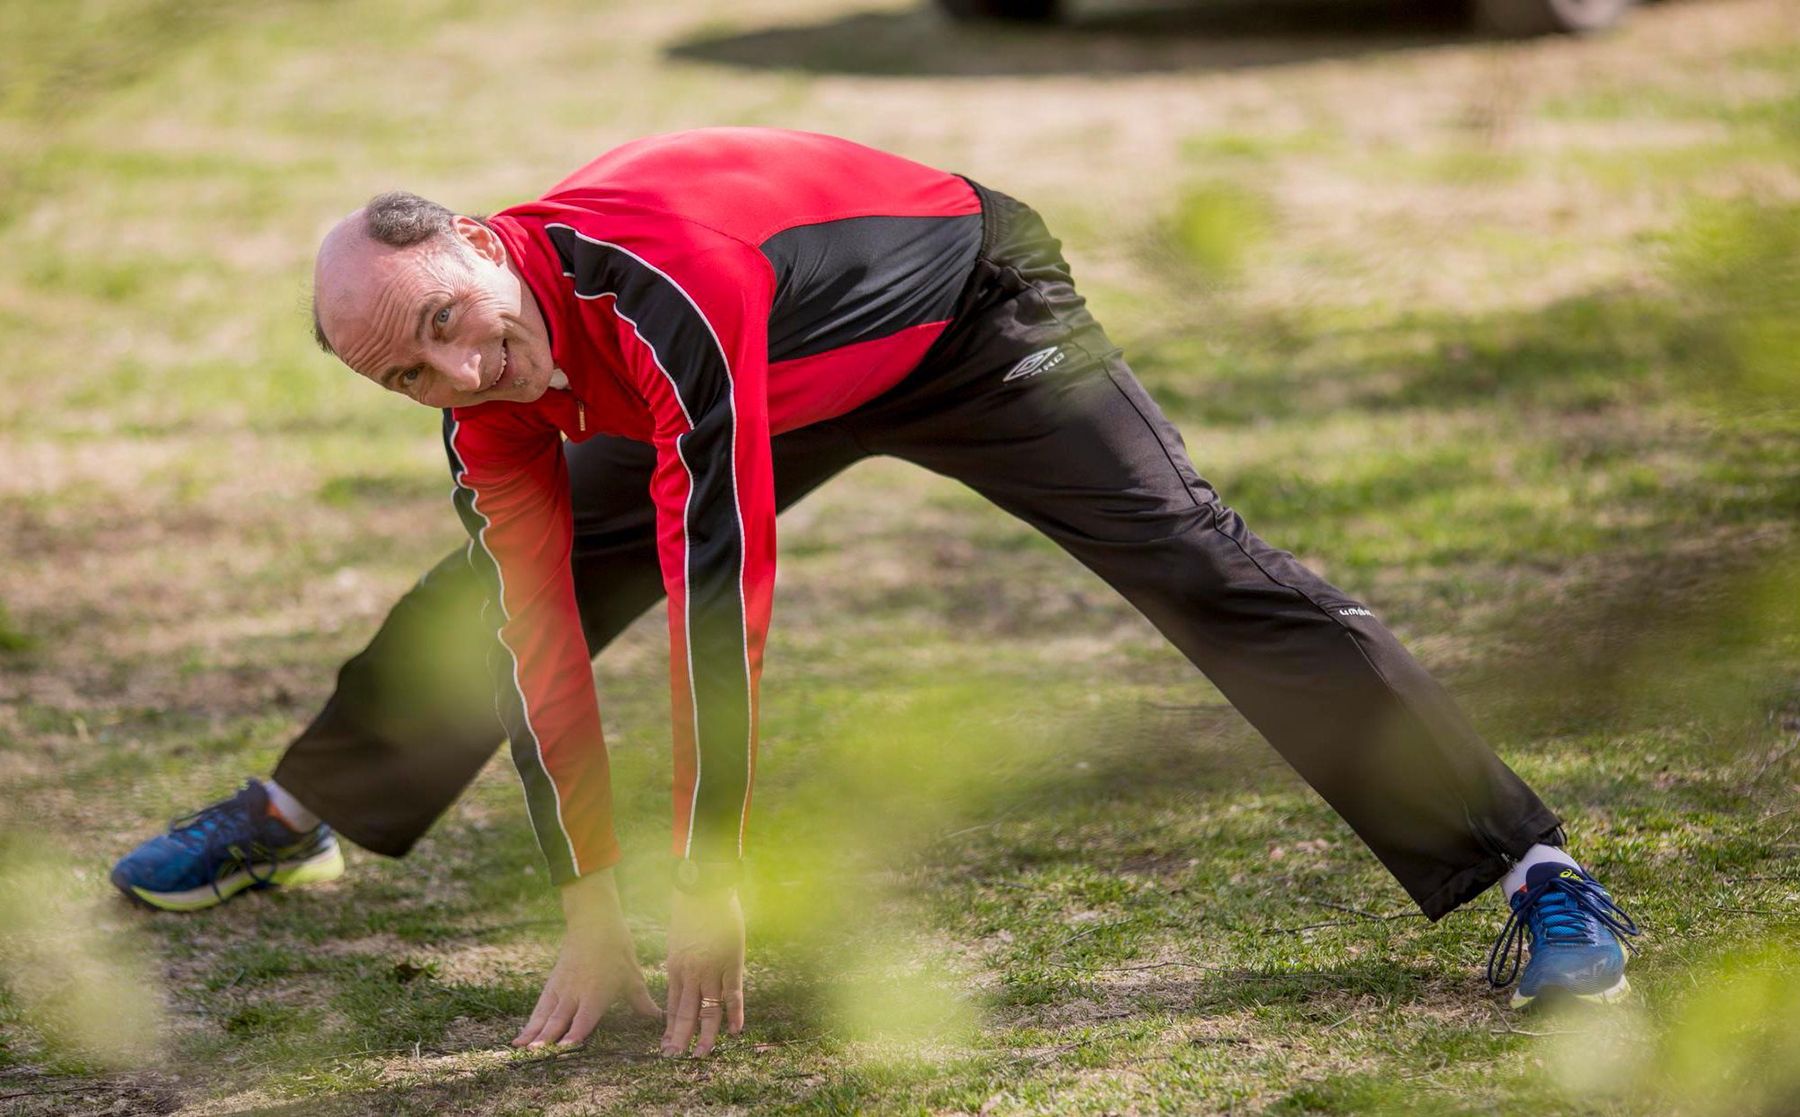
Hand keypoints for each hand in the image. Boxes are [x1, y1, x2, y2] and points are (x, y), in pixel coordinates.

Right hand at [513, 868, 661, 1048]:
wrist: (594, 922)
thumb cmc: (616, 949)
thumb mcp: (632, 976)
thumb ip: (641, 1002)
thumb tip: (658, 1018)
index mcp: (596, 993)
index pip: (584, 1018)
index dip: (574, 1034)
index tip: (564, 1048)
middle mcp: (575, 993)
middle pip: (559, 1019)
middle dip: (548, 1037)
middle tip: (536, 1054)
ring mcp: (561, 988)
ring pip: (545, 1014)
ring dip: (534, 1033)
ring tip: (522, 1049)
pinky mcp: (552, 984)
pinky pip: (540, 1007)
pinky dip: (530, 1023)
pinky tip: (521, 1038)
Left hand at [661, 886, 745, 1056]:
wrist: (704, 888)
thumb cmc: (691, 910)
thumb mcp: (678, 940)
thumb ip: (682, 961)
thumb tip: (684, 975)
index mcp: (676, 968)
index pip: (673, 1006)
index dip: (671, 1028)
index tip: (667, 1046)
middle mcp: (691, 974)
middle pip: (686, 1013)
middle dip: (680, 1039)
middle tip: (676, 1058)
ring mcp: (712, 970)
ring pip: (708, 1010)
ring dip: (705, 1035)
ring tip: (702, 1055)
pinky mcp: (731, 963)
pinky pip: (733, 994)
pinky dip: (734, 1014)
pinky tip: (734, 1031)